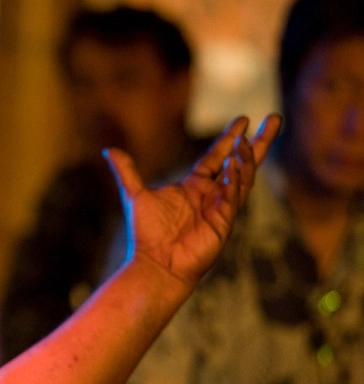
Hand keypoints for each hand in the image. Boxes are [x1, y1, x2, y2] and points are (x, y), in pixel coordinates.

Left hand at [104, 114, 281, 287]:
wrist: (155, 264)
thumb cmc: (147, 234)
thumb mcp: (134, 195)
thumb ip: (126, 172)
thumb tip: (108, 149)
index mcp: (195, 187)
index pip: (217, 157)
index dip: (229, 139)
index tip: (244, 120)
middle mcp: (211, 195)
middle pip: (241, 163)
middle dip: (258, 143)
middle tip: (274, 119)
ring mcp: (220, 208)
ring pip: (242, 177)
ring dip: (246, 158)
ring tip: (248, 140)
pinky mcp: (223, 222)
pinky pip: (234, 197)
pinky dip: (236, 179)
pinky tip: (235, 164)